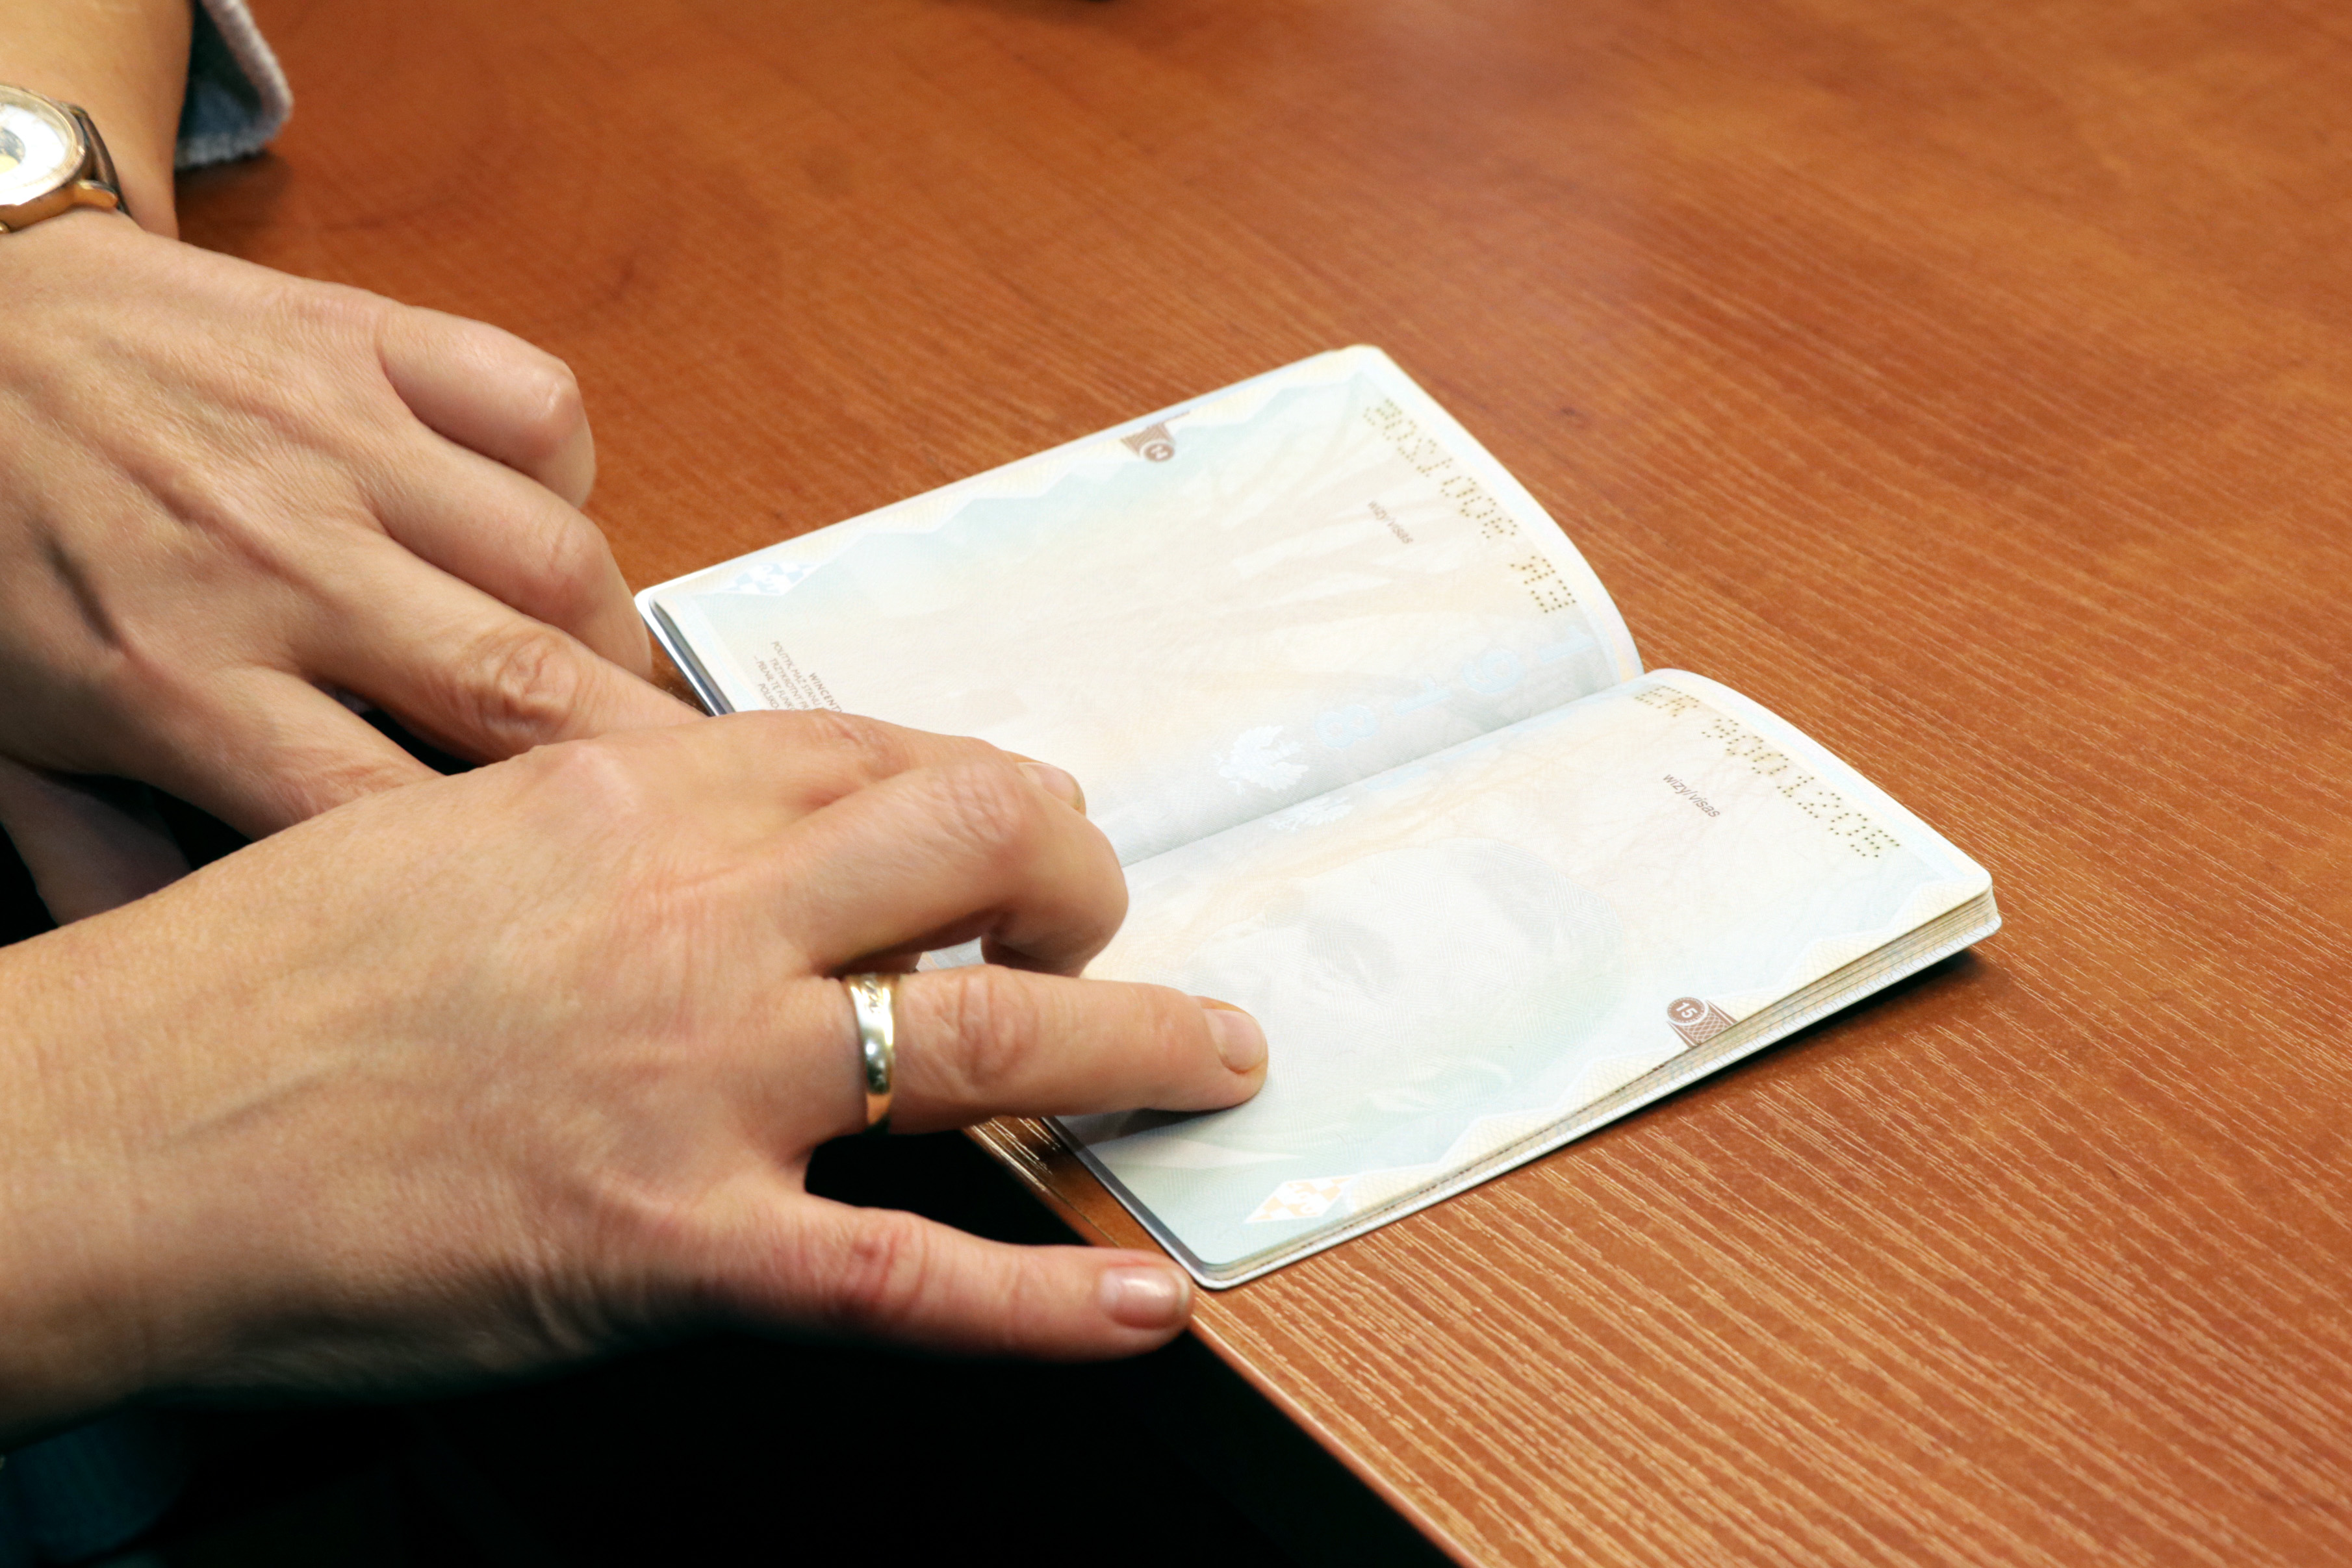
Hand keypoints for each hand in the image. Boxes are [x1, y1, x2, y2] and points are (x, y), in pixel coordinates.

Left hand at [0, 211, 694, 839]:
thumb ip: (105, 874)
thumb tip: (213, 1006)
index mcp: (180, 684)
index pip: (395, 813)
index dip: (525, 869)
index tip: (599, 899)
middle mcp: (278, 563)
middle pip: (518, 689)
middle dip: (640, 766)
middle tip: (705, 809)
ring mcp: (334, 437)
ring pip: (560, 555)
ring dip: (612, 633)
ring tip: (604, 678)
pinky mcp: (364, 334)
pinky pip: (539, 405)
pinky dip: (569, 473)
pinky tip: (533, 521)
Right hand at [0, 713, 1266, 1442]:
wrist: (100, 1136)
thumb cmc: (237, 992)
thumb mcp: (433, 833)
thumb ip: (601, 817)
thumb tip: (727, 815)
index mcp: (621, 793)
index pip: (870, 748)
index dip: (976, 781)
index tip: (1016, 815)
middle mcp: (689, 916)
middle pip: (971, 846)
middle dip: (1073, 876)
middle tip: (1099, 917)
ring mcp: (696, 1086)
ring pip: (988, 1044)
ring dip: (1135, 1042)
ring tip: (1211, 1054)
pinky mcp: (671, 1251)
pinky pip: (909, 1278)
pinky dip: (1048, 1300)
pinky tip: (1146, 1301)